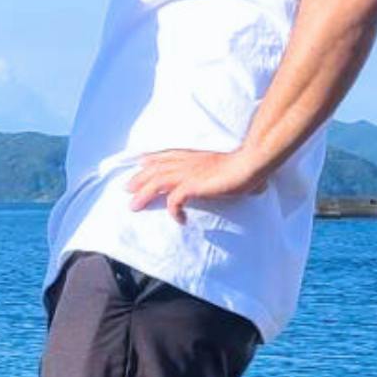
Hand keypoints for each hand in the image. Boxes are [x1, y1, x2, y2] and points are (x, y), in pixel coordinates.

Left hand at [125, 149, 264, 220]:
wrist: (249, 164)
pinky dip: (174, 211)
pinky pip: (175, 200)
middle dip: (139, 179)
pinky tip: (180, 220)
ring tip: (134, 207)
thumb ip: (214, 170)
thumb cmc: (242, 166)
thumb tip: (219, 178)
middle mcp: (186, 162)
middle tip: (127, 190)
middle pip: (155, 169)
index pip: (165, 156)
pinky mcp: (193, 186)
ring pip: (157, 182)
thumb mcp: (221, 165)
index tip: (139, 165)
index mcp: (192, 156)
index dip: (150, 160)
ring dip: (144, 195)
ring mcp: (188, 173)